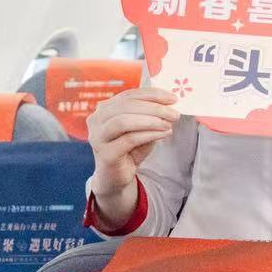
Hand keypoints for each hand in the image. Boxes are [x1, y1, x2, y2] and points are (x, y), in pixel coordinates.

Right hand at [86, 87, 179, 223]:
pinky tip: (163, 134)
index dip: (152, 95)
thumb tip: (169, 103)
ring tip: (169, 124)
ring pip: (124, 121)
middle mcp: (96, 120)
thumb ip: (150, 114)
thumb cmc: (129, 149)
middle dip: (154, 108)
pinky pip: (129, 139)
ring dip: (151, 120)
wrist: (116, 177)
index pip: (129, 95)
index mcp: (104, 109)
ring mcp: (98, 137)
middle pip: (126, 106)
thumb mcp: (141, 128)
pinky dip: (149, 134)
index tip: (173, 98)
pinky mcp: (105, 153)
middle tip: (174, 113)